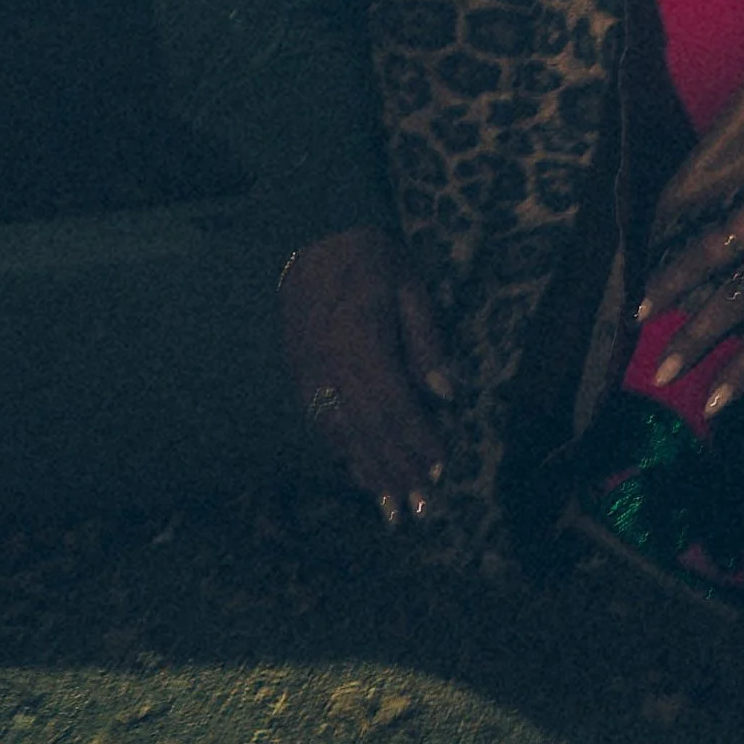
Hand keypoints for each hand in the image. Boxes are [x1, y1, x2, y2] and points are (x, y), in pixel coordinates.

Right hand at [278, 224, 454, 526]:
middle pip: (368, 429)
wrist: (310, 235)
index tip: (442, 470)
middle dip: (396, 471)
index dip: (418, 441)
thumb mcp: (410, 287)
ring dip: (369, 472)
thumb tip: (446, 395)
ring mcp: (309, 372)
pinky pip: (321, 423)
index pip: (395, 405)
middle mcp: (331, 365)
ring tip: (391, 507)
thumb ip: (426, 342)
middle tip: (419, 508)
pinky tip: (360, 473)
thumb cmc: (370, 257)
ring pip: (341, 434)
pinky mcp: (298, 373)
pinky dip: (344, 452)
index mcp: (363, 341)